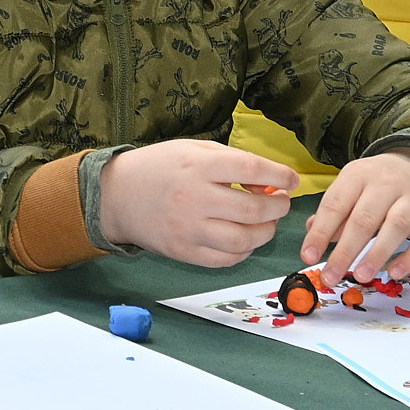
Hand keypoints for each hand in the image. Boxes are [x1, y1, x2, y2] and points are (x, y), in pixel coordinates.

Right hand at [95, 141, 294, 268]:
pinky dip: (244, 251)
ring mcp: (188, 229)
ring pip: (244, 239)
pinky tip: (245, 239)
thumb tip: (269, 181)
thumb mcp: (194, 150)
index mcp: (197, 166)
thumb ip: (232, 161)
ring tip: (266, 222)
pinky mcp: (184, 252)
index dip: (279, 175)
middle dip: (278, 207)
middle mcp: (194, 198)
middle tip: (280, 202)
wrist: (118, 195)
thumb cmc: (160, 167)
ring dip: (266, 232)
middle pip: (253, 209)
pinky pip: (226, 259)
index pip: (251, 170)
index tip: (292, 180)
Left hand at [300, 147, 409, 285]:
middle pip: (364, 218)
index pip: (336, 204)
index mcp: (359, 175)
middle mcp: (387, 183)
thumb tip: (311, 238)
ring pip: (396, 225)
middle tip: (331, 276)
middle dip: (345, 250)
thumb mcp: (352, 187)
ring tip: (361, 276)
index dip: (321, 232)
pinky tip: (395, 273)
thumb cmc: (378, 183)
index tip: (308, 256)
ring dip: (377, 254)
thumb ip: (333, 213)